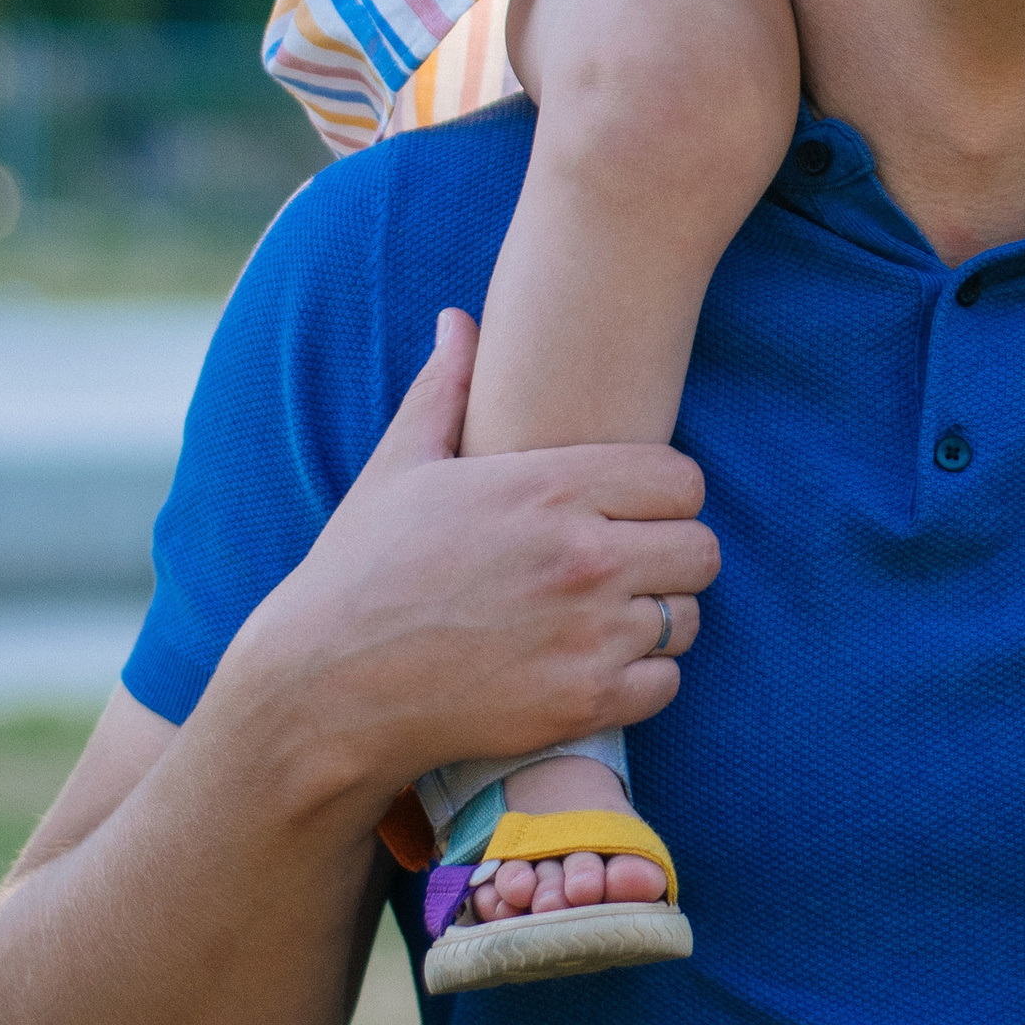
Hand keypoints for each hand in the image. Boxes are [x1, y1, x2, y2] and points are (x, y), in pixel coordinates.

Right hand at [225, 309, 721, 803]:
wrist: (323, 690)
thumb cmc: (359, 572)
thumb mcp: (400, 468)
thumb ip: (445, 390)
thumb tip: (457, 320)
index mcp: (550, 487)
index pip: (683, 479)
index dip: (663, 496)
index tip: (632, 512)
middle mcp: (582, 556)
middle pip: (701, 548)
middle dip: (670, 557)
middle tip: (627, 569)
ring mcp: (588, 634)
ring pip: (688, 617)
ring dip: (657, 619)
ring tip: (606, 619)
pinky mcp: (583, 704)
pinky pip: (666, 683)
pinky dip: (639, 680)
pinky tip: (593, 669)